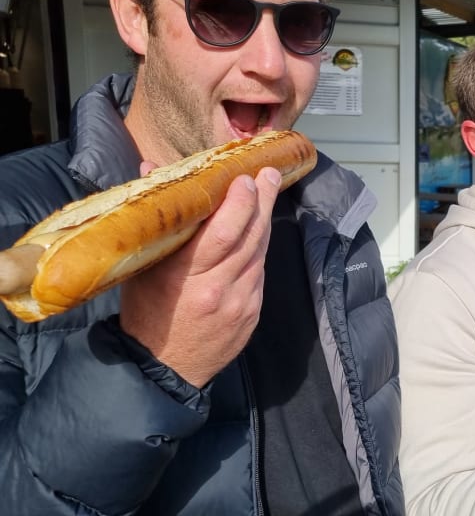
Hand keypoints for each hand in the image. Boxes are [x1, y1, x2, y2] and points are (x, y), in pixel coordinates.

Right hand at [118, 166, 282, 386]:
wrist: (163, 369)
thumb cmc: (146, 313)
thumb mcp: (141, 268)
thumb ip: (155, 220)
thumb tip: (152, 170)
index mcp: (185, 277)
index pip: (222, 232)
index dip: (240, 203)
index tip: (246, 178)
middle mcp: (217, 288)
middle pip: (250, 236)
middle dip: (262, 201)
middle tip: (269, 173)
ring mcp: (240, 303)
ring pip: (260, 251)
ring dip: (264, 221)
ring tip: (267, 193)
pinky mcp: (253, 312)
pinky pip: (260, 272)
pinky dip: (259, 249)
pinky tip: (258, 232)